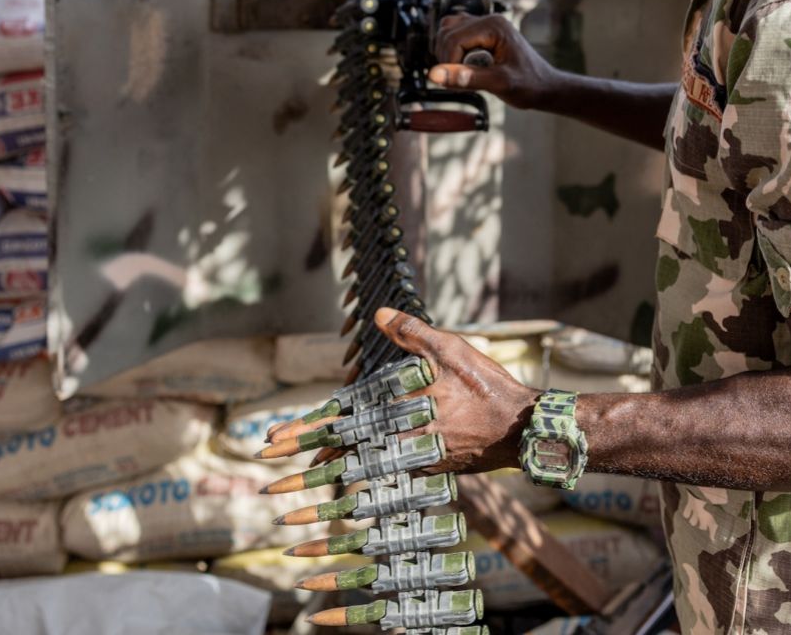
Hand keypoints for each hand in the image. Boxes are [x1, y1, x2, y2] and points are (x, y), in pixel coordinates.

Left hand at [258, 309, 539, 476]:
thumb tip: (379, 314)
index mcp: (402, 409)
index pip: (342, 421)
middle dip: (303, 452)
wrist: (522, 430)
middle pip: (343, 448)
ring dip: (328, 469)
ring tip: (295, 476)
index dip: (305, 430)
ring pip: (361, 465)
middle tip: (267, 457)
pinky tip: (348, 477)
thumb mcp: (454, 350)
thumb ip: (415, 333)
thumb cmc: (488, 386)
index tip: (271, 438)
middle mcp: (402, 439)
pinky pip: (388, 472)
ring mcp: (414, 459)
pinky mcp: (428, 469)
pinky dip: (363, 475)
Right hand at [430, 13, 557, 110]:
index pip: (453, 38)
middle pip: (447, 32)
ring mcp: (485, 26)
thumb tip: (436, 75)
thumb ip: (467, 78)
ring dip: (447, 54)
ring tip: (461, 73)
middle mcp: (488, 21)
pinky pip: (455, 36)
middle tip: (458, 80)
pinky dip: (452, 53)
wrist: (545, 87)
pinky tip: (463, 68)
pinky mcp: (482, 35)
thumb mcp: (498, 83)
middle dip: (446, 58)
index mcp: (494, 26)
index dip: (448, 62)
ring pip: (447, 32)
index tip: (453, 81)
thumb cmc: (530, 84)